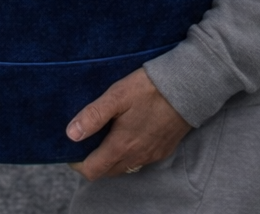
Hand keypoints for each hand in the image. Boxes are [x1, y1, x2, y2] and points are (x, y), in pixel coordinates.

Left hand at [66, 68, 191, 180]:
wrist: (188, 87)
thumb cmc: (149, 89)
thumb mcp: (117, 96)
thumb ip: (93, 115)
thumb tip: (71, 134)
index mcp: (121, 146)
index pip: (92, 171)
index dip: (77, 164)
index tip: (72, 150)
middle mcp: (136, 157)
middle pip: (107, 172)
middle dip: (93, 161)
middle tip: (87, 140)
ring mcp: (151, 155)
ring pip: (124, 167)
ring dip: (111, 158)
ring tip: (105, 136)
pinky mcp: (163, 149)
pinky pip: (140, 160)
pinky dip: (129, 153)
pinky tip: (129, 134)